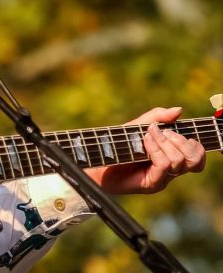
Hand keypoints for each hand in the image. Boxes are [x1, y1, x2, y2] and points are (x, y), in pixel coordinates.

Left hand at [87, 107, 205, 193]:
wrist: (96, 161)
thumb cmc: (117, 144)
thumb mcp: (138, 126)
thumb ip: (157, 117)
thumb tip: (179, 110)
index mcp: (172, 156)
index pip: (197, 154)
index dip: (190, 141)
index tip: (169, 130)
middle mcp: (171, 169)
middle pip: (195, 160)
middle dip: (181, 141)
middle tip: (162, 133)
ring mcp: (162, 178)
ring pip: (180, 162)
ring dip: (165, 143)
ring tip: (149, 135)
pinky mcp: (151, 184)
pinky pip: (164, 166)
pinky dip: (156, 150)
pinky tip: (145, 141)